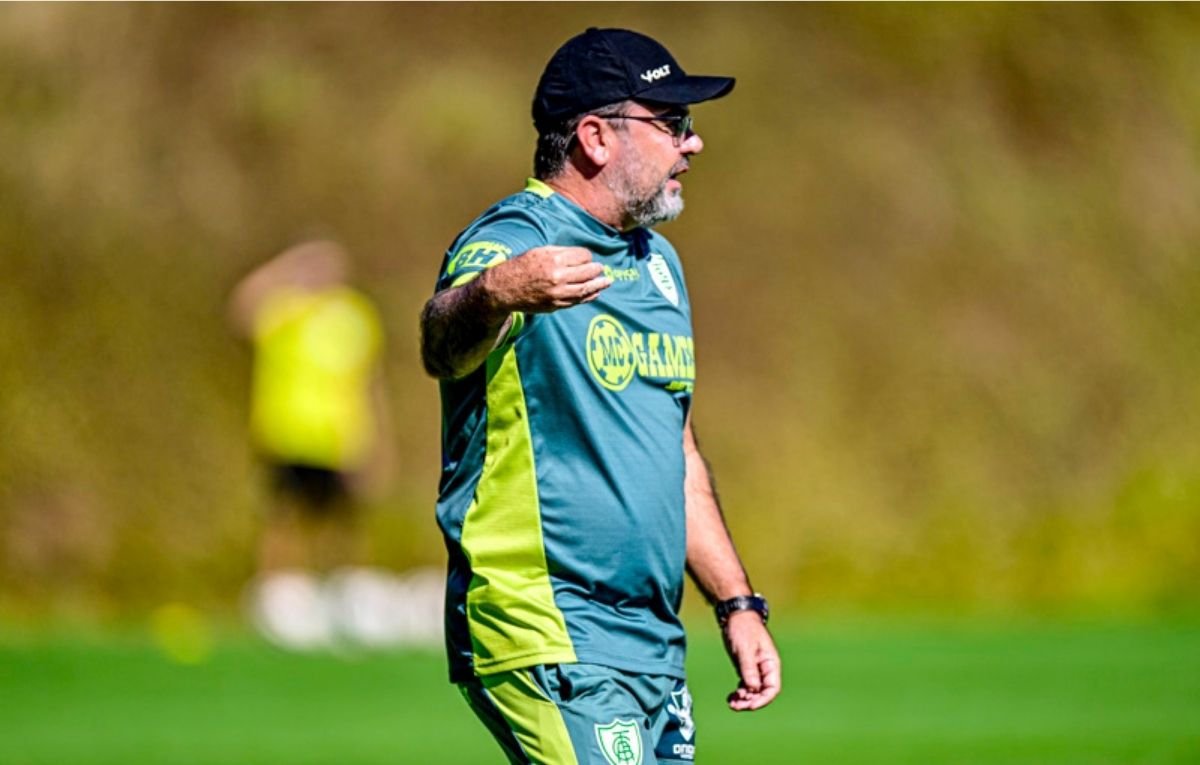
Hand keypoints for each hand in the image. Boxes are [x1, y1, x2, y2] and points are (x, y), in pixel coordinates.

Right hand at [482, 245, 611, 313]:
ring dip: (599, 285)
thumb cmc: (521, 267)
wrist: (504, 289)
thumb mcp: (539, 252)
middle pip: (587, 272)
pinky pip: (576, 301)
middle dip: (596, 269)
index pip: (582, 256)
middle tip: (601, 268)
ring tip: (607, 281)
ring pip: (585, 289)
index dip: (587, 256)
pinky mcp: (555, 305)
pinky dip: (588, 297)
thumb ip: (560, 252)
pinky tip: (595, 293)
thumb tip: (581, 256)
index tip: (587, 257)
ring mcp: (557, 293)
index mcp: (554, 259)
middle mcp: (558, 277)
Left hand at [722, 610, 781, 710]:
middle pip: (762, 693)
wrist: (735, 616)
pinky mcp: (746, 668)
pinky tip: (730, 698)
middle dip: (751, 701)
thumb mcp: (745, 649)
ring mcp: (756, 669)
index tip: (750, 705)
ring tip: (731, 703)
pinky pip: (745, 686)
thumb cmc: (743, 629)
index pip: (772, 688)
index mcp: (771, 663)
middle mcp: (765, 669)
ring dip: (744, 700)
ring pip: (753, 691)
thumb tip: (754, 689)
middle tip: (736, 706)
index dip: (763, 699)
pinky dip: (739, 693)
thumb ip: (749, 669)